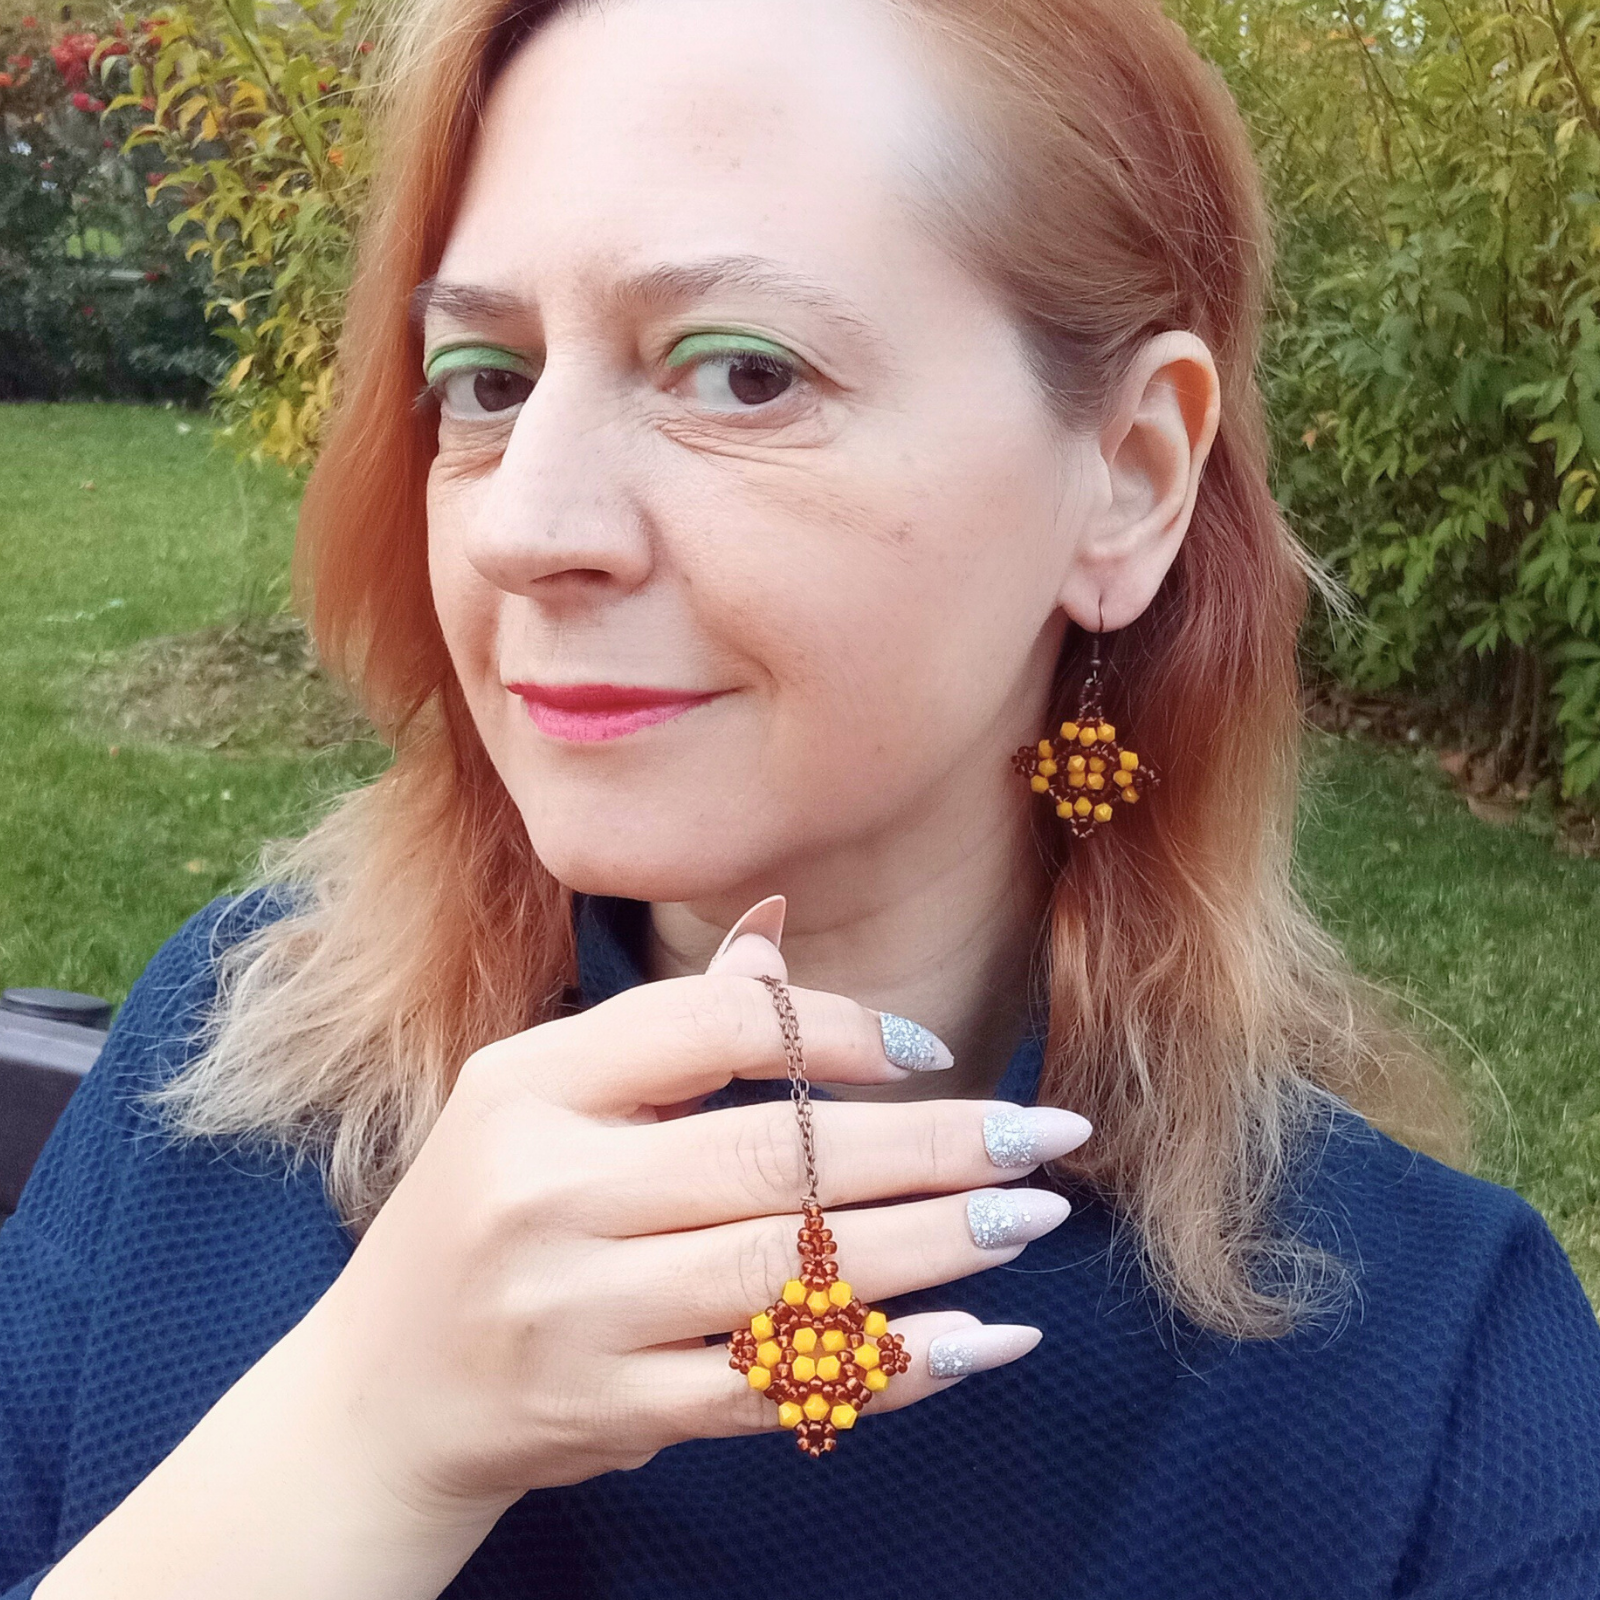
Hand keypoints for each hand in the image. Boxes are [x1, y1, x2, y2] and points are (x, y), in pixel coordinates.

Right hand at [304, 897, 1091, 1522]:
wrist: (383, 1387)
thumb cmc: (485, 1206)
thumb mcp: (537, 1091)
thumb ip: (665, 1024)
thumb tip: (779, 924)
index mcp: (530, 1085)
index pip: (704, 1028)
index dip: (831, 1029)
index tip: (929, 1053)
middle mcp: (550, 1192)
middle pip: (772, 1160)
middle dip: (930, 1148)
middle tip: (1044, 1138)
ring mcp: (580, 1312)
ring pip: (791, 1275)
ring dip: (933, 1250)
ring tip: (1032, 1222)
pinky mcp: (613, 1408)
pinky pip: (776, 1386)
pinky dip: (888, 1367)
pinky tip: (977, 1343)